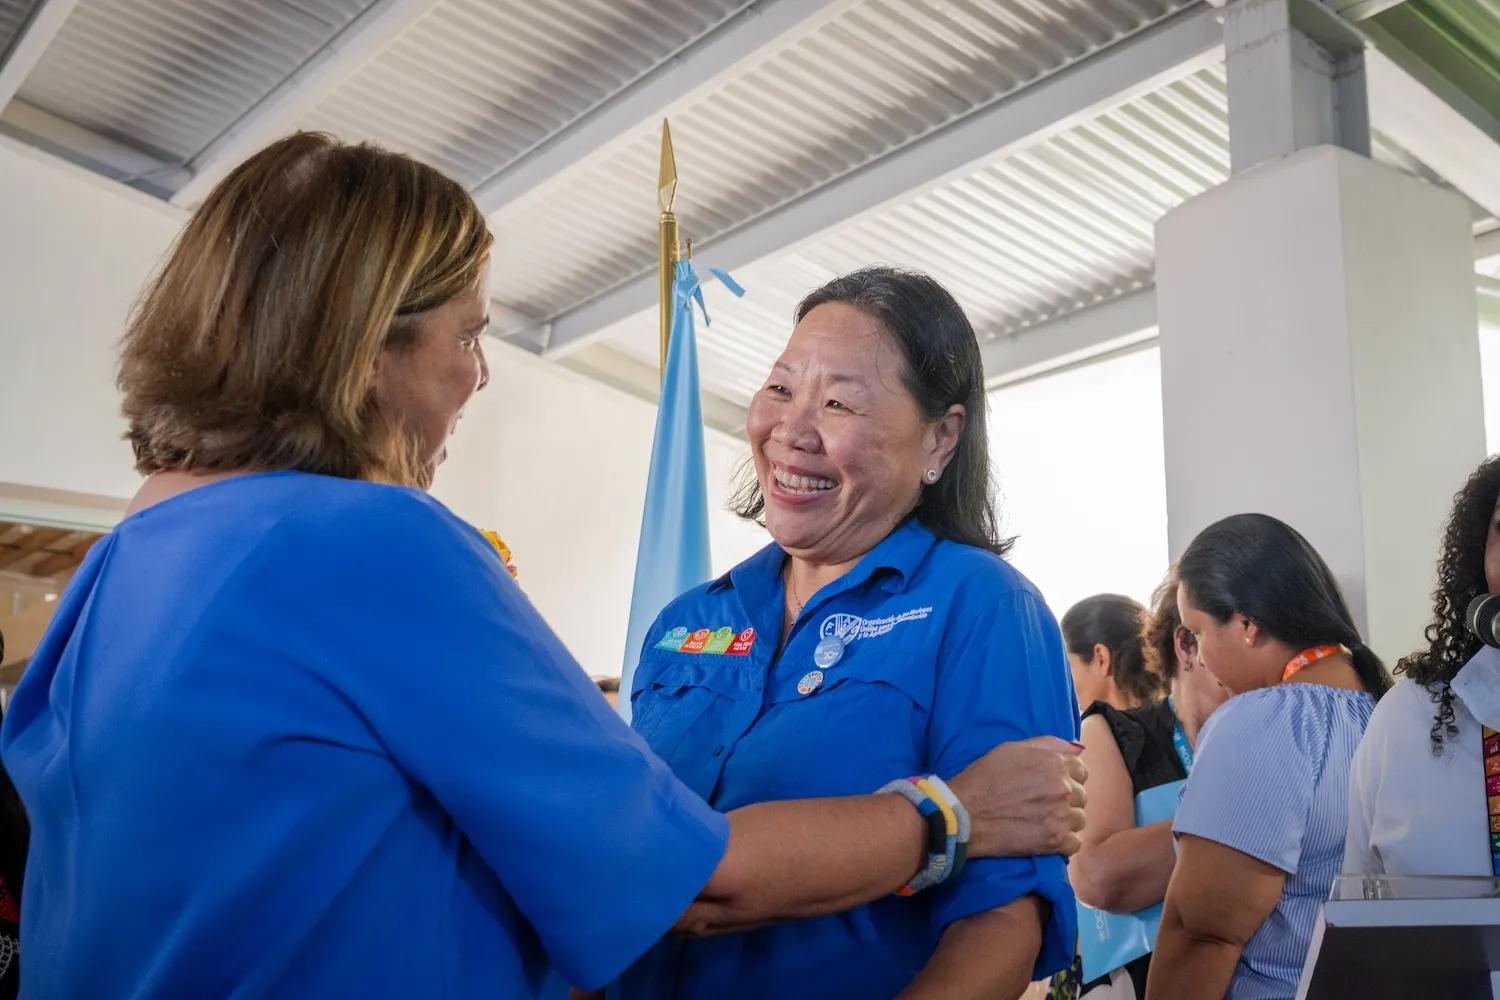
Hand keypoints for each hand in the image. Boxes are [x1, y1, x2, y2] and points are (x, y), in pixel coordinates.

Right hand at [949, 736, 1086, 858]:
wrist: (964, 813)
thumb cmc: (984, 778)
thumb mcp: (1012, 749)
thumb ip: (1049, 744)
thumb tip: (1079, 750)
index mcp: (1054, 763)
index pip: (1081, 770)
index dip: (1068, 777)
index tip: (1051, 785)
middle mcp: (1062, 787)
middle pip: (1081, 796)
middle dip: (1066, 799)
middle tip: (1042, 805)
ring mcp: (1060, 815)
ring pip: (1079, 819)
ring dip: (1065, 821)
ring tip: (1043, 821)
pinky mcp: (1054, 841)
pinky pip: (1074, 843)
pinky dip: (1063, 842)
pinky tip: (1046, 837)